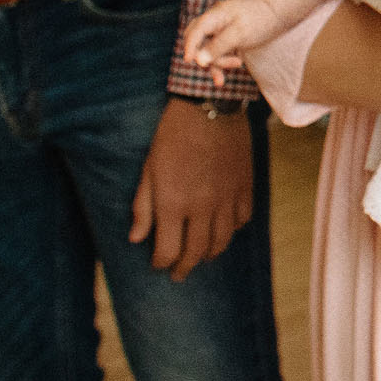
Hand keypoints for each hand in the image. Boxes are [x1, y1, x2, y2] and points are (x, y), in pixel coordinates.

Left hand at [128, 99, 252, 280]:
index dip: (161, 263)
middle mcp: (202, 207)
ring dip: (210, 253)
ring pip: (222, 240)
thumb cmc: (172, 135)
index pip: (168, 250)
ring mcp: (227, 198)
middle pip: (196, 252)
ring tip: (203, 257)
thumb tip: (136, 239)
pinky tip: (226, 228)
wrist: (210, 106)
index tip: (158, 265)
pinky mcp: (244, 186)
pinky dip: (234, 228)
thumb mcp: (149, 169)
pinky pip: (243, 218)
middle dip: (185, 267)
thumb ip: (142, 207)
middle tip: (179, 274)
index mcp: (173, 204)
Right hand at [181, 0, 285, 74]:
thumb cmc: (259, 21)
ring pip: (208, 49)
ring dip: (217, 62)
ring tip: (238, 63)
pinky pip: (217, 52)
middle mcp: (214, 21)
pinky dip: (221, 62)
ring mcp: (219, 29)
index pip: (196, 30)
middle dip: (204, 56)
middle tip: (216, 66)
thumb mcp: (240, 33)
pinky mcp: (226, 38)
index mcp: (216, 15)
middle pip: (197, 41)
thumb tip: (198, 61)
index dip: (190, 45)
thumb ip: (218, 46)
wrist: (278, 13)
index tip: (188, 61)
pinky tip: (225, 76)